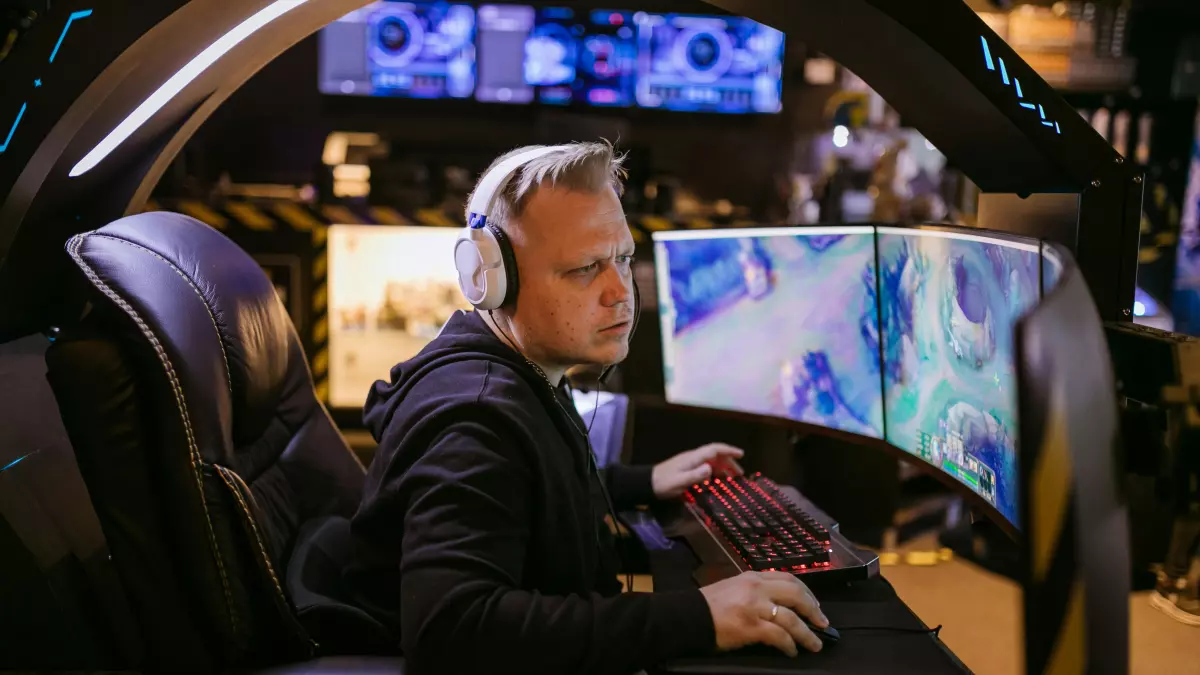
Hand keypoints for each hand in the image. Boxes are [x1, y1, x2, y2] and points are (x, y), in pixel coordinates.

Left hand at [651, 443, 743, 498]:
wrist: (647, 484)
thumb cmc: (663, 483)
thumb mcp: (679, 482)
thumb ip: (694, 475)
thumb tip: (710, 467)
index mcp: (693, 458)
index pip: (714, 449)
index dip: (728, 450)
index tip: (741, 454)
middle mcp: (693, 458)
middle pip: (715, 455)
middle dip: (729, 461)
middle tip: (740, 474)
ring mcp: (690, 463)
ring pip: (711, 461)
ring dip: (723, 467)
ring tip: (732, 479)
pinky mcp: (687, 469)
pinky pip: (705, 467)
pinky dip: (715, 472)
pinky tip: (718, 481)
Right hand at [700, 571, 828, 655]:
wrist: (688, 616)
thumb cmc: (708, 604)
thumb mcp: (733, 587)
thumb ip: (754, 590)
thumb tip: (776, 604)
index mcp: (752, 577)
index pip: (787, 579)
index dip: (806, 592)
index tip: (814, 604)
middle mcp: (757, 588)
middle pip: (796, 594)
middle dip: (813, 609)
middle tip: (823, 623)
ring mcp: (756, 607)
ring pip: (791, 618)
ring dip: (807, 633)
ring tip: (815, 644)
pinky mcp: (752, 626)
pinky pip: (779, 636)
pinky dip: (789, 645)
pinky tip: (792, 652)